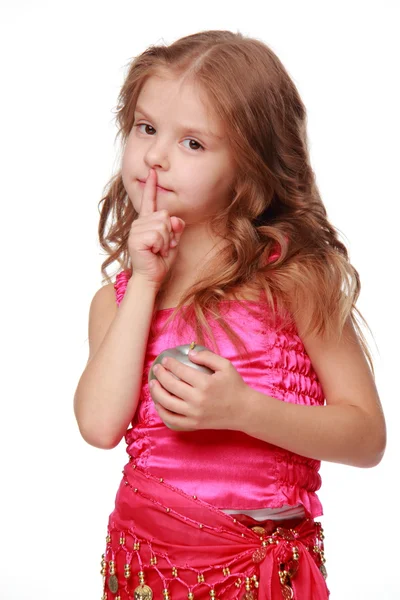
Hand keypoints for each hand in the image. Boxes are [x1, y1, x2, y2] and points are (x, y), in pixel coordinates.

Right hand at [128, 168, 185, 287]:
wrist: (151, 277)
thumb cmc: (160, 260)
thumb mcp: (173, 241)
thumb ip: (176, 228)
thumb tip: (174, 219)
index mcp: (147, 222)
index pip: (149, 201)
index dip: (151, 186)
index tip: (152, 172)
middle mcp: (140, 223)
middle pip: (164, 215)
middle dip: (170, 233)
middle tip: (163, 246)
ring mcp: (136, 230)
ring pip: (163, 225)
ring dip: (166, 241)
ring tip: (158, 250)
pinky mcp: (136, 238)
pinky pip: (158, 235)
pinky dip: (161, 245)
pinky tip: (154, 252)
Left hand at [149, 348, 247, 430]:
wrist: (244, 411)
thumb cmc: (235, 386)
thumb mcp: (225, 366)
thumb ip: (207, 357)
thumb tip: (189, 354)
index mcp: (205, 384)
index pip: (180, 371)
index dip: (170, 364)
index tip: (165, 360)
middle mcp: (197, 399)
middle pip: (170, 385)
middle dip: (160, 375)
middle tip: (156, 369)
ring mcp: (194, 414)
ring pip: (167, 403)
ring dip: (156, 392)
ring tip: (153, 384)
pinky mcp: (193, 424)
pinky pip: (172, 420)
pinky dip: (162, 412)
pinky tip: (158, 403)